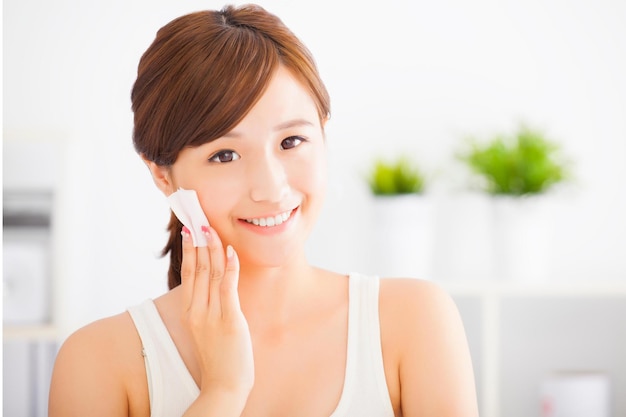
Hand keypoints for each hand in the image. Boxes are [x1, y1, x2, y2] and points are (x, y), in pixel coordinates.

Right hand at [180, 225, 253, 400]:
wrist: (224, 385)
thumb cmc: (218, 356)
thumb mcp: (206, 328)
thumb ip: (208, 306)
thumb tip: (215, 283)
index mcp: (189, 312)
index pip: (188, 274)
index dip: (189, 250)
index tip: (190, 231)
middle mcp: (196, 311)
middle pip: (197, 269)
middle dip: (199, 242)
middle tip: (200, 220)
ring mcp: (211, 315)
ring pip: (210, 274)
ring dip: (212, 249)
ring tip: (211, 229)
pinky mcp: (229, 320)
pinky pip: (227, 288)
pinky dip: (229, 267)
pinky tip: (230, 251)